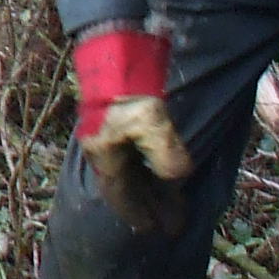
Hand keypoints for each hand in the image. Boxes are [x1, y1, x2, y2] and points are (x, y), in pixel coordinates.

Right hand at [75, 28, 190, 236]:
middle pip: (126, 184)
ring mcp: (109, 131)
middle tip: (170, 221)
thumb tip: (176, 177)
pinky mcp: (119, 117)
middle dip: (148, 204)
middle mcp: (102, 146)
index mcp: (104, 153)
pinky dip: (147, 167)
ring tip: (168, 198)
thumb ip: (167, 156)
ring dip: (149, 186)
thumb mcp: (153, 123)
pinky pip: (134, 153)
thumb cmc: (132, 87)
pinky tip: (158, 167)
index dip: (138, 214)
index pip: (120, 194)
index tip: (155, 230)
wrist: (118, 48)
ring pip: (130, 169)